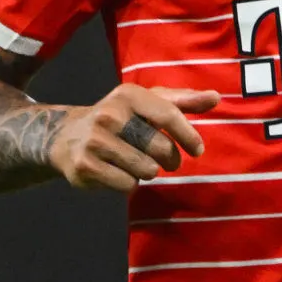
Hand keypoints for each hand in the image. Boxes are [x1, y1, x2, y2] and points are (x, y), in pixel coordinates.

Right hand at [45, 84, 220, 192]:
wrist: (64, 137)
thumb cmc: (120, 120)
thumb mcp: (147, 104)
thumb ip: (183, 101)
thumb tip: (216, 97)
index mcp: (128, 95)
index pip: (168, 115)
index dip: (188, 135)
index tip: (198, 150)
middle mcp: (110, 115)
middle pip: (160, 149)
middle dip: (169, 160)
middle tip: (164, 160)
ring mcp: (95, 141)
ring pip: (146, 170)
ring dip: (147, 172)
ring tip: (134, 162)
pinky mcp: (85, 166)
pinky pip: (127, 185)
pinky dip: (129, 184)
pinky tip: (117, 172)